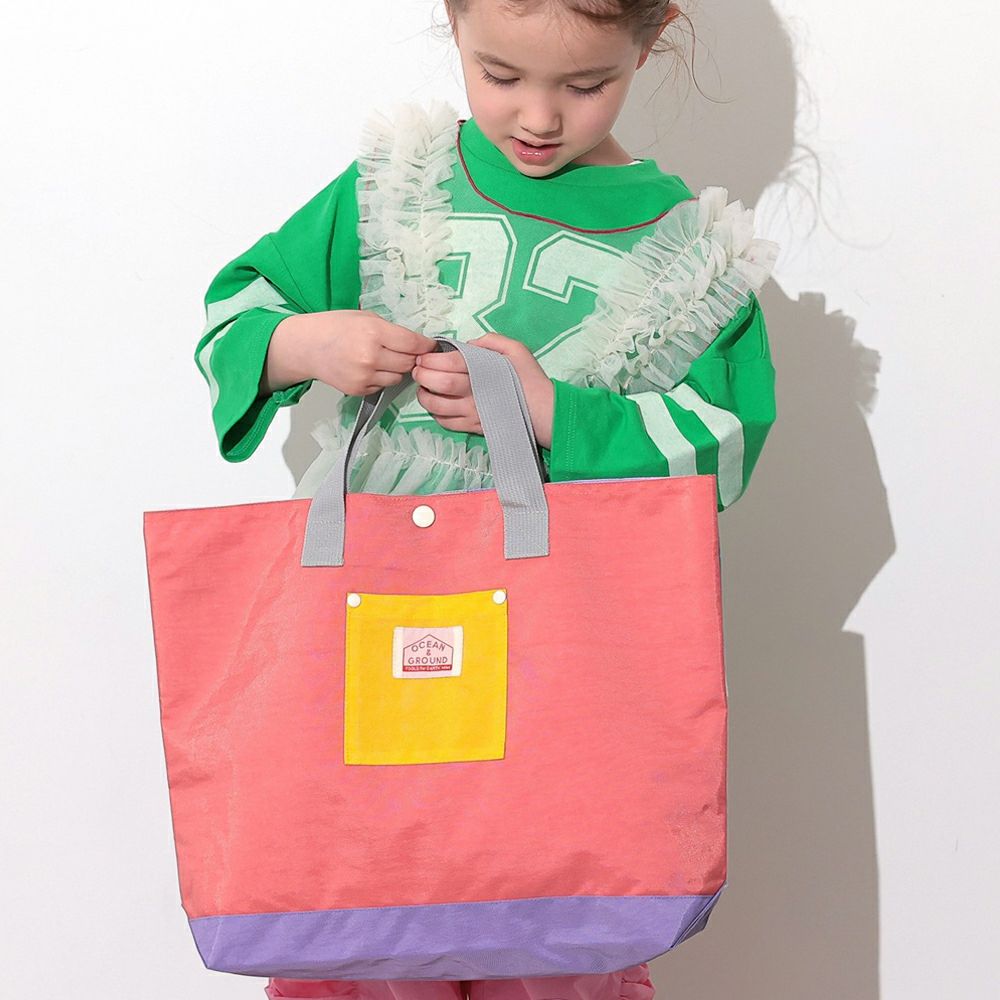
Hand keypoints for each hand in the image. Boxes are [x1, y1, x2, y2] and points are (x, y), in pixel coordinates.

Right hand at [263, 311, 437, 396]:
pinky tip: (370, 367)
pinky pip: (383, 386)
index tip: (430, 346)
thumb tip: (418, 344)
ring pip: (399, 377)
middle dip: (412, 357)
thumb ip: (392, 330)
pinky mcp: (359, 390)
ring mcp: (365, 376)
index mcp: (374, 332)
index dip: (426, 345)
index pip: (413, 343)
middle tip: (405, 351)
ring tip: (384, 358)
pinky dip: (382, 378)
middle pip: (409, 363)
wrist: (307, 346)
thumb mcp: (365, 317)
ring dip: (398, 369)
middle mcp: (371, 356)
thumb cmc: (335, 327)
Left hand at [411, 332, 554, 448]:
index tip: (423, 357)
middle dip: (422, 375)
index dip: (429, 359)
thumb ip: (491, 341)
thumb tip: (468, 345)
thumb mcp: (516, 349)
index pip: (447, 363)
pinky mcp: (473, 428)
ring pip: (437, 406)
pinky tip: (436, 404)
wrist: (545, 412)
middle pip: (439, 383)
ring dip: (424, 396)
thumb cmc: (530, 379)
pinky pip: (446, 423)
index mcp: (483, 370)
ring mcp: (472, 413)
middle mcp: (475, 393)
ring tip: (424, 387)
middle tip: (418, 370)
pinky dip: (435, 413)